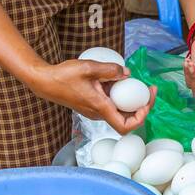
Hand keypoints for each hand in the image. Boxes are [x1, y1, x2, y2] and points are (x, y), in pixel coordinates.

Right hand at [27, 59, 154, 134]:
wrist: (44, 82)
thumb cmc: (63, 76)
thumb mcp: (88, 67)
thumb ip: (110, 70)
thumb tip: (127, 73)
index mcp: (100, 108)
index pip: (126, 126)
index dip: (141, 117)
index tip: (146, 101)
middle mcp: (99, 114)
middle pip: (127, 118)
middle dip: (142, 105)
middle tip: (150, 89)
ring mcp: (95, 111)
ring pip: (120, 110)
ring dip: (130, 99)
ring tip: (134, 82)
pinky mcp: (93, 105)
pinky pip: (111, 104)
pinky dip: (119, 95)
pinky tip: (117, 80)